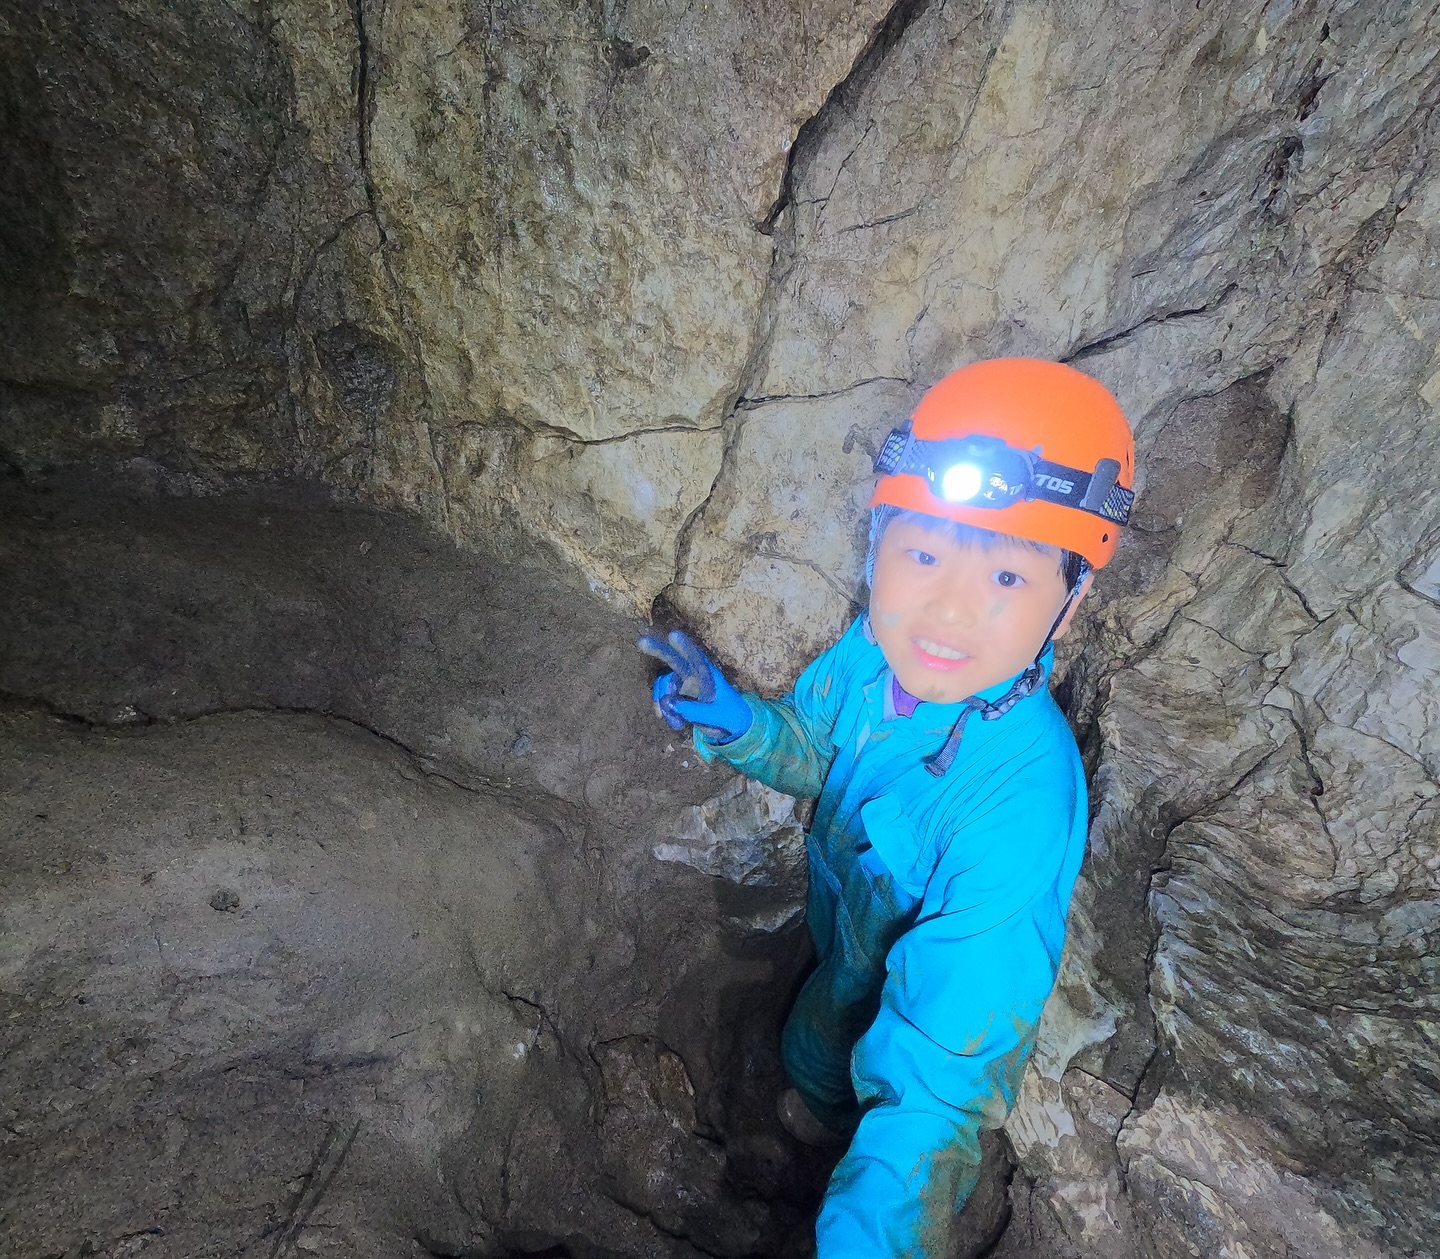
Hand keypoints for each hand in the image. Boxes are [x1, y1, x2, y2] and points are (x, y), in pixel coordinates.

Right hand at [637, 629, 752, 742]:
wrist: (731, 727)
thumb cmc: (729, 717)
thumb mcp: (715, 716)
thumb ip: (694, 710)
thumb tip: (668, 701)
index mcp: (709, 676)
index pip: (697, 659)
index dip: (685, 647)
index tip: (673, 635)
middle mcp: (695, 676)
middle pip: (674, 659)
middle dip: (659, 650)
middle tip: (640, 641)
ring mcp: (684, 685)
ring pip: (664, 686)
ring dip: (664, 704)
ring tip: (678, 724)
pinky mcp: (677, 695)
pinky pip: (663, 698)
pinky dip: (664, 710)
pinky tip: (673, 723)